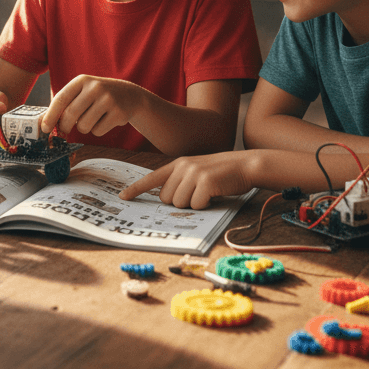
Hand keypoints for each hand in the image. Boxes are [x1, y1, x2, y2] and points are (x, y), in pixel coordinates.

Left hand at [41, 75, 147, 137]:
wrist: (130, 95)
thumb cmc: (98, 96)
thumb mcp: (83, 91)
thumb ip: (65, 103)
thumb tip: (44, 122)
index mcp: (82, 80)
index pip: (61, 99)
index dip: (50, 115)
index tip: (44, 128)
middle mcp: (95, 87)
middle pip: (70, 115)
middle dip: (64, 126)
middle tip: (65, 129)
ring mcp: (108, 99)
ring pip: (83, 126)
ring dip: (84, 128)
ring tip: (93, 118)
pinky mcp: (118, 113)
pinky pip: (97, 131)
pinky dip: (98, 130)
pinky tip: (105, 120)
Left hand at [120, 151, 255, 209]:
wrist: (245, 165)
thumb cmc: (221, 173)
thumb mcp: (197, 171)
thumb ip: (180, 181)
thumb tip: (167, 200)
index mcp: (178, 164)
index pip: (152, 178)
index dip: (137, 188)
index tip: (123, 197)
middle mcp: (182, 166)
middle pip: (166, 198)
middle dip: (180, 202)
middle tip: (197, 194)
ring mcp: (193, 173)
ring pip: (180, 204)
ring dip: (193, 204)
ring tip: (207, 193)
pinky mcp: (205, 181)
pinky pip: (196, 205)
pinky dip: (205, 205)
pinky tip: (214, 194)